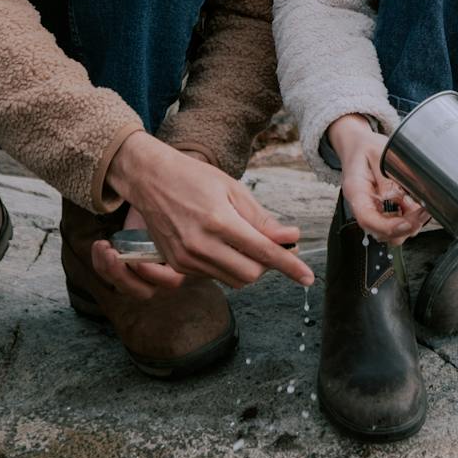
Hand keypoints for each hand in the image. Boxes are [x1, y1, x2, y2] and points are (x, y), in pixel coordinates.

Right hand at [97, 132, 314, 299]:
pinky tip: (222, 245)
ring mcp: (186, 259)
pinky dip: (226, 266)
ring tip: (244, 242)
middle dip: (267, 265)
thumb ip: (261, 219)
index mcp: (218, 221)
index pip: (263, 252)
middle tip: (272, 246)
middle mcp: (200, 245)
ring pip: (233, 279)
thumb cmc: (194, 178)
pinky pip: (214, 276)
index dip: (289, 265)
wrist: (150, 179)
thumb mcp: (233, 190)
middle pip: (250, 274)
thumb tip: (290, 238)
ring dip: (247, 267)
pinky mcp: (177, 266)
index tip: (307, 276)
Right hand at [327, 114, 428, 243]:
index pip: (368, 219)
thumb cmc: (365, 148)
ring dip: (410, 225)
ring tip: (423, 209)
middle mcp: (363, 206)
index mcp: (356, 191)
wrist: (358, 145)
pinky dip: (410, 220)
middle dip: (405, 228)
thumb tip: (398, 196)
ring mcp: (373, 210)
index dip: (389, 227)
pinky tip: (417, 208)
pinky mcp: (383, 211)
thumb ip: (387, 175)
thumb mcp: (378, 153)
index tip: (407, 223)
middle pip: (381, 232)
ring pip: (391, 233)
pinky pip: (397, 224)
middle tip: (423, 212)